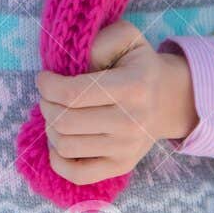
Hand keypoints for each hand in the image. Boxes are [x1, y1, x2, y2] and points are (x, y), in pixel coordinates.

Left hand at [36, 19, 196, 186]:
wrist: (169, 100)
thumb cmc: (139, 65)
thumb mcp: (126, 38)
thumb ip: (98, 41)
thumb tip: (71, 67)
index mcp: (132, 87)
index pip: (72, 94)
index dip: (48, 85)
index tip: (45, 78)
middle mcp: (130, 122)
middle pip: (64, 121)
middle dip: (45, 104)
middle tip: (49, 95)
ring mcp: (126, 149)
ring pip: (65, 146)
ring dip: (50, 127)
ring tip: (57, 113)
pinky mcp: (121, 167)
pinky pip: (76, 174)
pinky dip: (58, 160)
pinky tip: (60, 140)